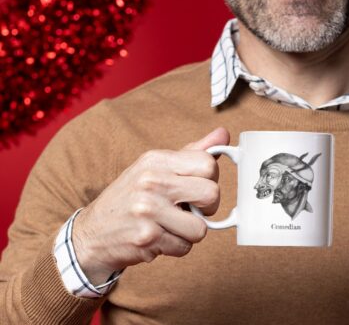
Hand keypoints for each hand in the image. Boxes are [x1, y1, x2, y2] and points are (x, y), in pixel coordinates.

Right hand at [72, 127, 229, 284]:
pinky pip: (184, 247)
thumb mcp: (156, 167)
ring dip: (190, 231)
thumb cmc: (131, 197)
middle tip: (191, 208)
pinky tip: (159, 237)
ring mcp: (148, 210)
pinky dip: (176, 246)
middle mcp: (151, 181)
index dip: (211, 179)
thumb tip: (223, 134)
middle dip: (207, 207)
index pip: (208, 164)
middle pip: (211, 194)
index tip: (199, 186)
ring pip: (201, 228)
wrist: (91, 233)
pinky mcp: (146, 238)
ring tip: (171, 224)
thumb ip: (192, 152)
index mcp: (157, 160)